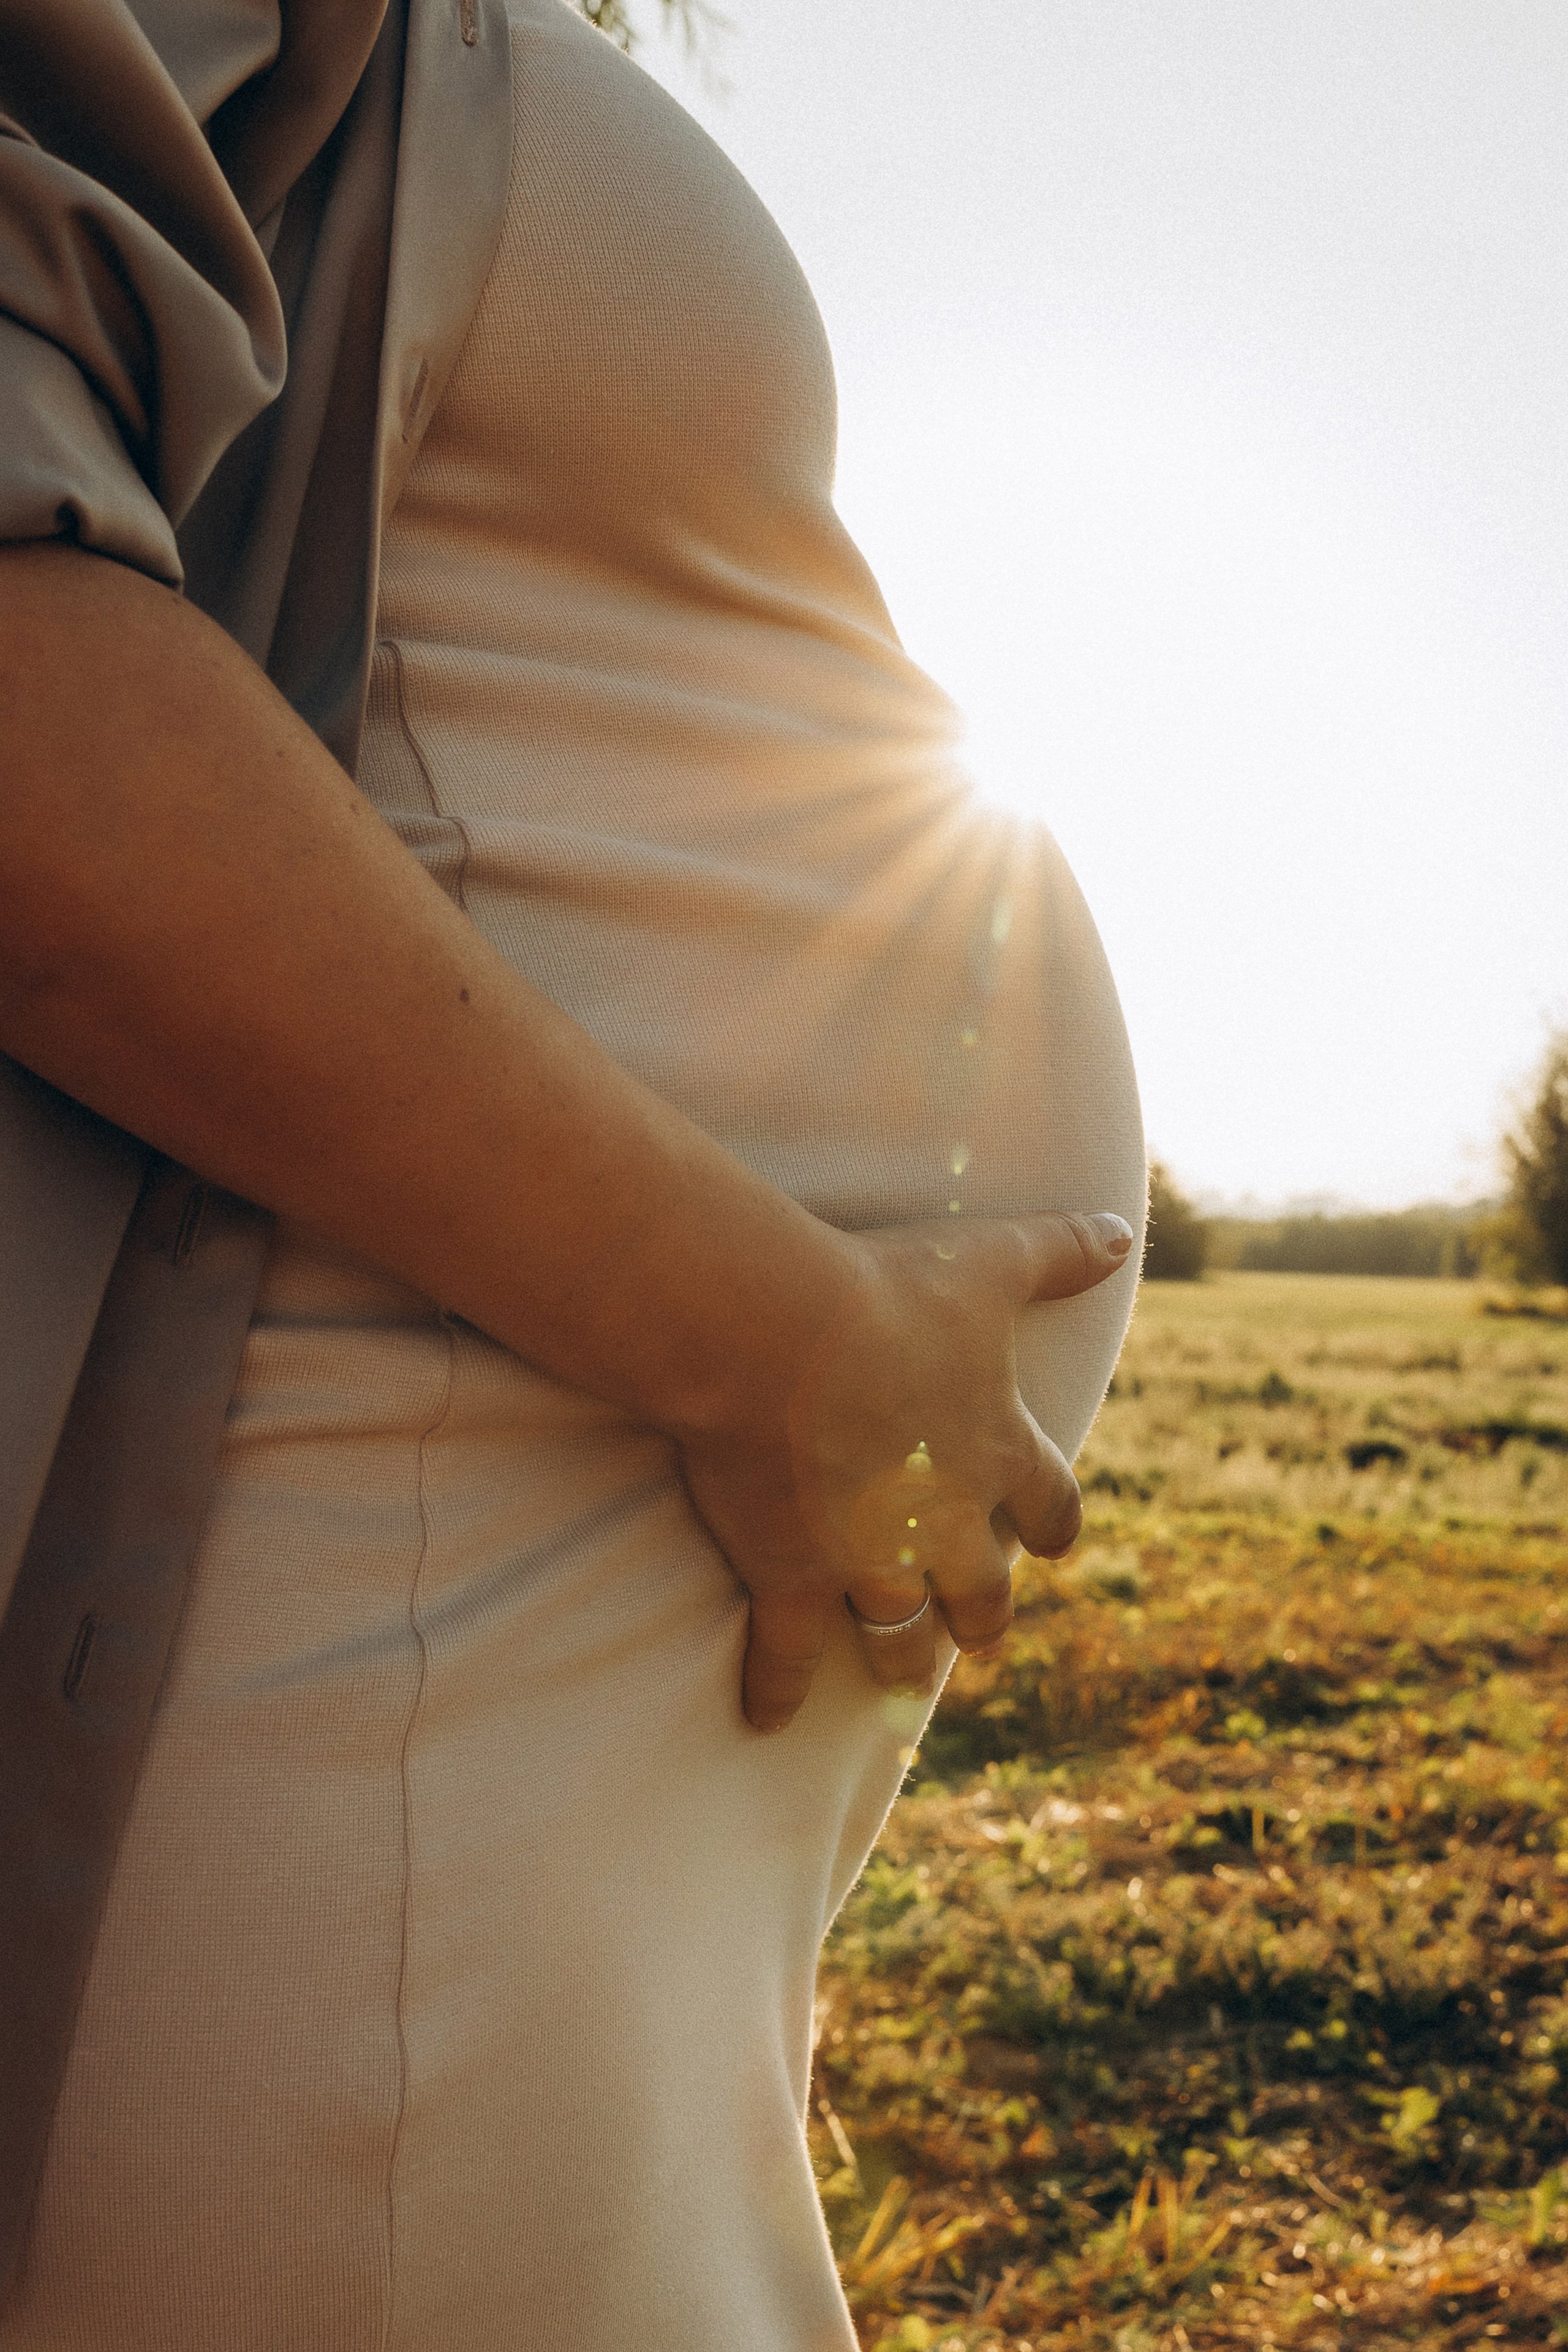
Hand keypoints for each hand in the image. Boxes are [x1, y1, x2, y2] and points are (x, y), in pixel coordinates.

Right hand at [674, 1208, 1133, 1729]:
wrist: (780, 1333)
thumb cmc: (885, 1290)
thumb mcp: (989, 1260)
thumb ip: (1059, 1250)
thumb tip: (1121, 1229)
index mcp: (997, 1448)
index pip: (1052, 1506)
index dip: (1053, 1526)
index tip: (1052, 1545)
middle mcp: (945, 1521)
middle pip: (983, 1594)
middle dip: (982, 1615)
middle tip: (978, 1632)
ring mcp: (869, 1560)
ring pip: (900, 1637)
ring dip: (902, 1661)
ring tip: (899, 1679)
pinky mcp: (792, 1577)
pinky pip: (787, 1656)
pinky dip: (776, 1691)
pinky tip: (768, 1719)